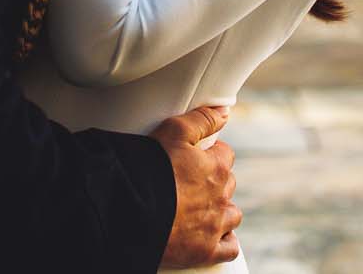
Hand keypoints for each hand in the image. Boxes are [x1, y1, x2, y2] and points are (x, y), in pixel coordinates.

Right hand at [152, 105, 239, 266]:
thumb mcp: (173, 131)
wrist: (131, 212)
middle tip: (191, 182)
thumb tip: (225, 112)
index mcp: (215, 168)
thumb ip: (202, 120)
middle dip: (215, 182)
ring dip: (222, 211)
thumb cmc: (148, 169)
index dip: (210, 155)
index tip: (196, 158)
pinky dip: (225, 241)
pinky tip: (214, 236)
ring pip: (231, 216)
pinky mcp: (206, 251)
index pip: (225, 156)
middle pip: (227, 185)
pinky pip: (229, 248)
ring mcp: (215, 226)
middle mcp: (220, 197)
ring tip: (202, 209)